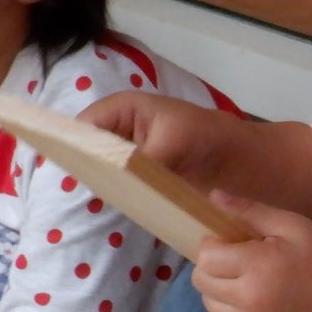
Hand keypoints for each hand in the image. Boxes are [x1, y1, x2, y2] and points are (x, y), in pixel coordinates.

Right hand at [78, 91, 244, 188]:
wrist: (236, 158)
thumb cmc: (206, 136)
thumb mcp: (173, 142)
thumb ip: (140, 159)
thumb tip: (116, 177)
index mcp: (122, 108)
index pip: (84, 125)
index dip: (75, 145)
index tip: (77, 169)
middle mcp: (119, 129)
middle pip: (88, 148)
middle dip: (90, 167)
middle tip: (96, 187)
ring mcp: (127, 153)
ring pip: (101, 168)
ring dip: (105, 182)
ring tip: (112, 196)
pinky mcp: (138, 174)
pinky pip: (119, 183)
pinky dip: (120, 193)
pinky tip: (125, 203)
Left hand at [190, 193, 311, 311]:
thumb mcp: (294, 227)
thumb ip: (252, 212)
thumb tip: (213, 197)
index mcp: (259, 268)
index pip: (206, 256)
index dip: (214, 245)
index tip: (232, 243)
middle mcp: (248, 301)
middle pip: (201, 280)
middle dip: (213, 266)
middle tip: (238, 262)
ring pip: (207, 302)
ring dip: (218, 288)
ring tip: (246, 281)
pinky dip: (227, 309)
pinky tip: (251, 301)